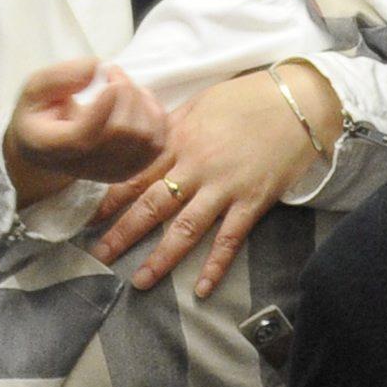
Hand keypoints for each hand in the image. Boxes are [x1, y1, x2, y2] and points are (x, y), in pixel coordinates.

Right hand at [0, 59, 170, 205]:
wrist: (46, 153)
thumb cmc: (40, 116)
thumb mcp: (33, 90)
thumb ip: (58, 77)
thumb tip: (96, 68)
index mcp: (55, 148)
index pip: (88, 135)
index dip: (107, 102)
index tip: (107, 72)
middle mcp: (84, 167)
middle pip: (124, 132)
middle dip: (126, 91)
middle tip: (112, 71)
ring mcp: (111, 172)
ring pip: (146, 139)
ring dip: (142, 101)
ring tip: (124, 85)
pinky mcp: (131, 170)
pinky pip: (158, 144)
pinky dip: (155, 116)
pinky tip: (138, 100)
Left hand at [86, 63, 333, 296]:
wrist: (297, 102)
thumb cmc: (247, 97)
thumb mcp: (200, 103)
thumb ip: (171, 125)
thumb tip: (143, 136)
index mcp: (178, 141)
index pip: (135, 174)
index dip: (110, 198)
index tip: (88, 218)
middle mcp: (195, 167)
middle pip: (152, 205)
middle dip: (123, 233)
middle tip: (99, 256)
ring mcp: (224, 186)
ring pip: (185, 228)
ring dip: (161, 258)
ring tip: (140, 282)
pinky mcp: (252, 201)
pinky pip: (230, 238)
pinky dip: (216, 265)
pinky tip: (202, 289)